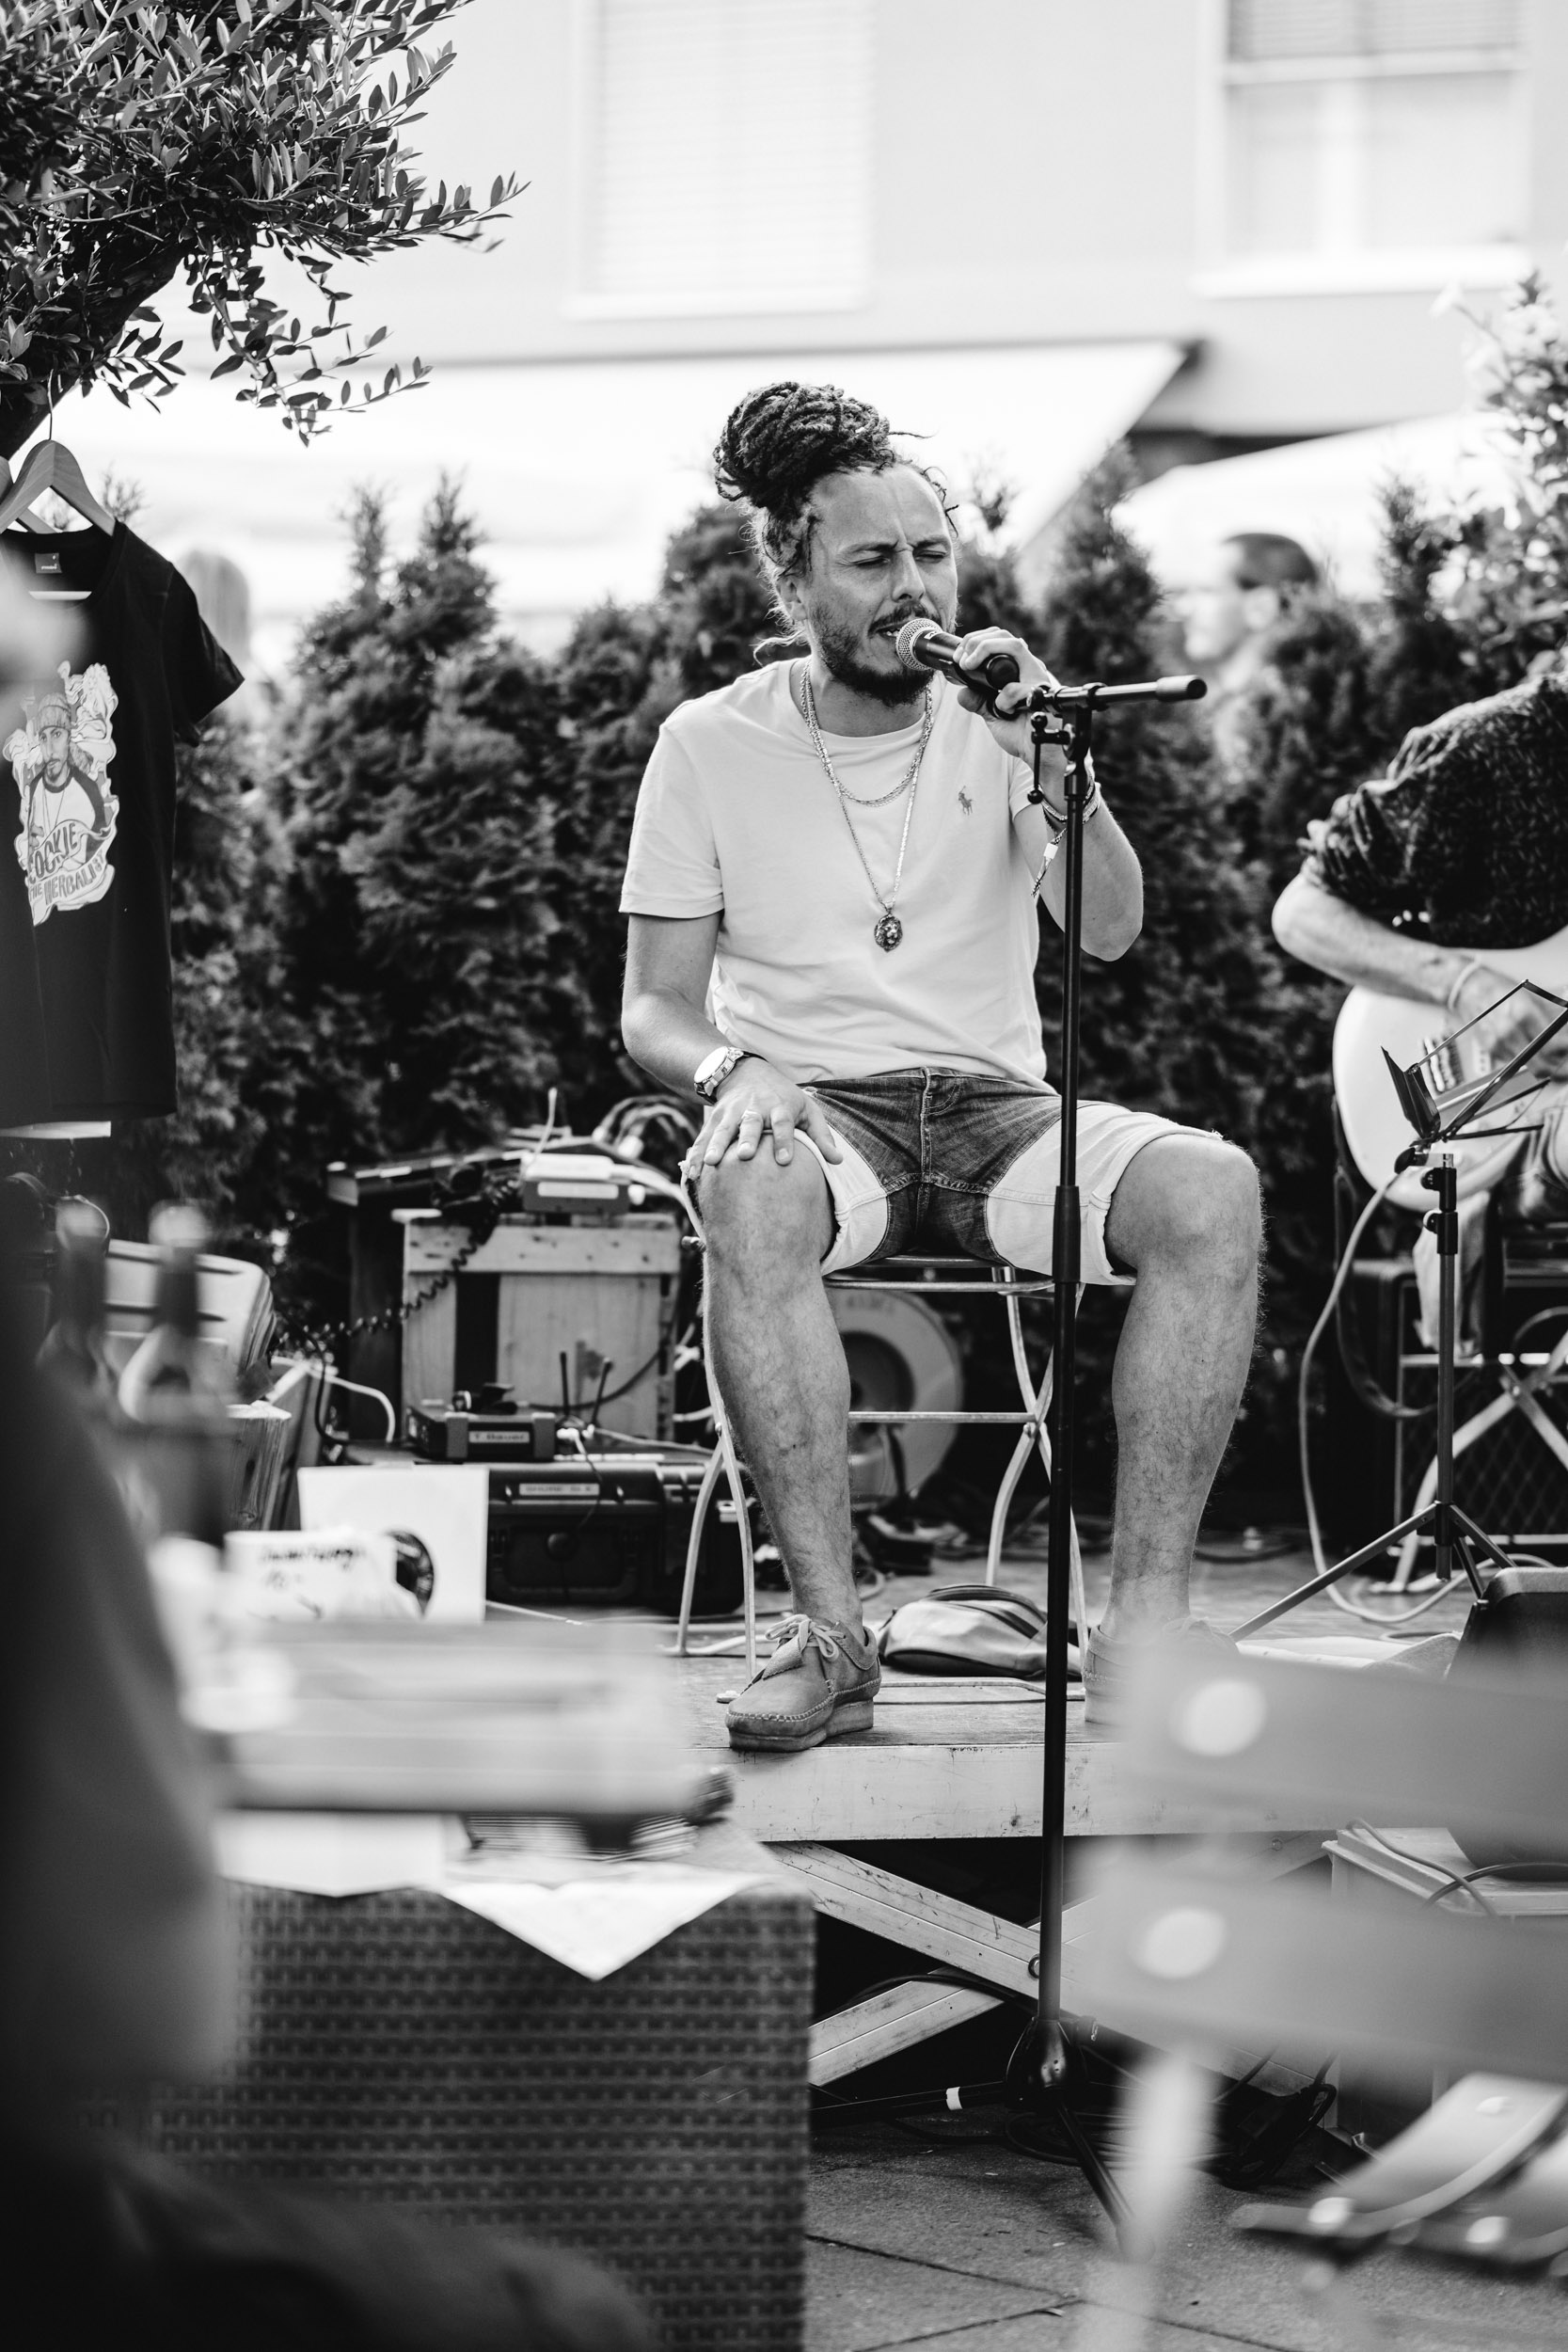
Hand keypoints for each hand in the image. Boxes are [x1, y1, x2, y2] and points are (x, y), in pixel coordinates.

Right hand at [693, 1060, 843, 1170]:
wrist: (746, 1073)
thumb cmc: (784, 1098)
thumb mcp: (806, 1110)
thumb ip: (821, 1136)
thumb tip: (838, 1162)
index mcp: (780, 1107)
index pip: (783, 1123)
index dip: (784, 1140)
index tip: (784, 1160)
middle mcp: (755, 1108)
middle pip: (751, 1123)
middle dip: (747, 1138)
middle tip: (745, 1155)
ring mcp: (732, 1112)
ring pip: (724, 1129)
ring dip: (716, 1146)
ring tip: (711, 1164)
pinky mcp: (715, 1118)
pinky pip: (705, 1137)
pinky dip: (697, 1153)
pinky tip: (692, 1171)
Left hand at [951, 626, 1062, 767]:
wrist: (1040, 755)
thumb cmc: (1023, 734)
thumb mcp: (994, 715)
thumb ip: (979, 703)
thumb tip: (961, 693)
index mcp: (1019, 670)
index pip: (1001, 639)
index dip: (977, 640)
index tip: (959, 656)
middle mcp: (1030, 668)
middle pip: (1007, 636)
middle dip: (978, 640)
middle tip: (961, 658)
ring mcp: (1038, 678)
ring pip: (1015, 646)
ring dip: (986, 651)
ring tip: (969, 666)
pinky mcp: (1043, 693)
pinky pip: (1015, 687)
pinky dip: (1003, 699)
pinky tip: (1006, 712)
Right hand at [1453, 964, 1567, 1076]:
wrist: (1471, 991)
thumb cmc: (1502, 991)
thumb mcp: (1532, 998)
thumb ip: (1552, 1018)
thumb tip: (1565, 1035)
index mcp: (1524, 1014)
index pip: (1552, 1045)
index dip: (1564, 1053)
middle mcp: (1509, 1030)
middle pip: (1540, 1062)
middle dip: (1556, 1068)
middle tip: (1565, 1066)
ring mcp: (1498, 1042)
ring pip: (1528, 1064)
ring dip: (1543, 1064)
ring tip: (1551, 1059)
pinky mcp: (1491, 1049)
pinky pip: (1515, 1061)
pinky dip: (1525, 1059)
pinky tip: (1530, 1051)